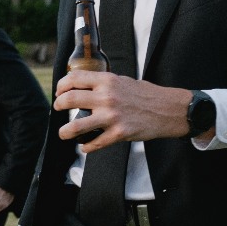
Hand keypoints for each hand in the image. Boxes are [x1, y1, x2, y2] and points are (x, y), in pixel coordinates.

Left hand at [54, 72, 191, 153]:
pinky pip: (94, 143)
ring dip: (64, 132)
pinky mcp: (119, 133)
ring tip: (64, 133)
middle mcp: (107, 97)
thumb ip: (103, 83)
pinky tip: (85, 146)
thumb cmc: (145, 95)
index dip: (61, 86)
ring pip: (76, 126)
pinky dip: (86, 147)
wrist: (168, 109)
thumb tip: (82, 87)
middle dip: (58, 105)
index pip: (74, 79)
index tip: (59, 92)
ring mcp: (112, 117)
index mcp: (107, 81)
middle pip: (69, 100)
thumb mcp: (122, 81)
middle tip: (58, 109)